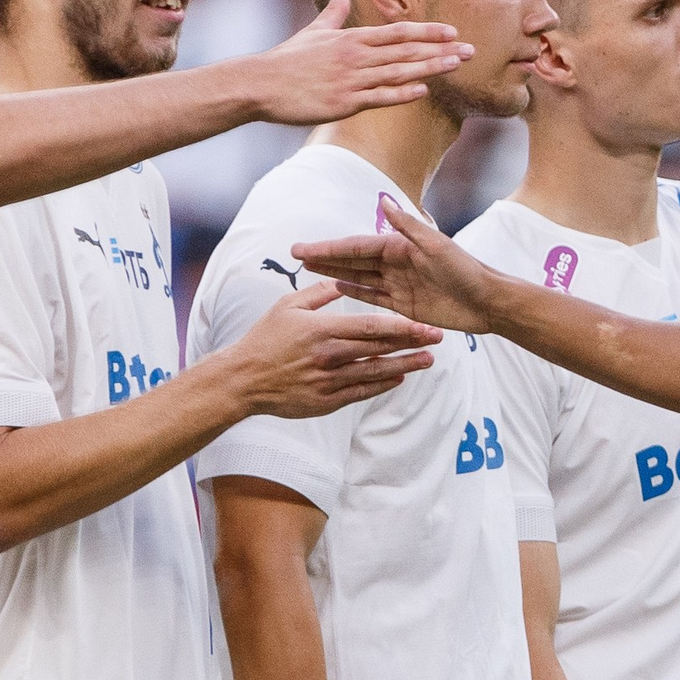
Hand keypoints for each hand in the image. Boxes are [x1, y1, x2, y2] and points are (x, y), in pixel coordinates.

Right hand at [224, 283, 439, 419]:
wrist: (243, 380)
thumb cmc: (264, 339)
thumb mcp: (288, 307)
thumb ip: (319, 293)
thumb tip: (342, 279)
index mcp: (321, 330)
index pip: (370, 327)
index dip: (400, 327)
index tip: (422, 324)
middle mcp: (328, 356)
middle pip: (378, 349)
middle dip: (411, 343)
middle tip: (436, 338)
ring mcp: (328, 381)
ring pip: (374, 373)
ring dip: (404, 366)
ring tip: (427, 360)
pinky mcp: (326, 401)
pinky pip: (360, 392)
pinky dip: (381, 384)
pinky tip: (399, 377)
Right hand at [239, 0, 470, 125]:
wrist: (261, 84)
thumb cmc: (288, 59)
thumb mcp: (313, 30)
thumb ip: (333, 10)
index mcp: (350, 38)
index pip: (397, 32)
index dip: (427, 31)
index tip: (452, 31)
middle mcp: (355, 56)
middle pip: (405, 51)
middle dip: (440, 49)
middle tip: (471, 50)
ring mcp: (350, 80)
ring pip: (398, 72)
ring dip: (430, 68)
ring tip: (456, 65)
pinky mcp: (343, 103)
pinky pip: (378, 97)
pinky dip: (402, 94)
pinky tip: (424, 91)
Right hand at [294, 195, 501, 334]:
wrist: (488, 301)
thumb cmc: (466, 270)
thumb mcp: (436, 245)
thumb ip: (407, 225)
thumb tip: (382, 202)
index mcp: (401, 246)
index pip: (356, 246)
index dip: (329, 247)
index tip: (304, 248)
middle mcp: (396, 263)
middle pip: (353, 260)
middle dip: (325, 257)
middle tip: (295, 255)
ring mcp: (399, 284)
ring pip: (359, 277)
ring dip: (334, 272)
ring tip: (308, 270)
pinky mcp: (404, 305)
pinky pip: (373, 297)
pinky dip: (355, 292)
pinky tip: (336, 287)